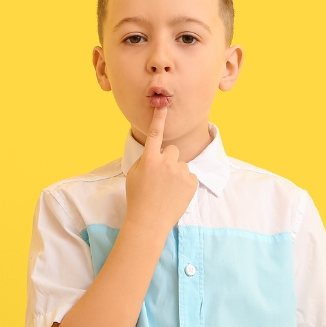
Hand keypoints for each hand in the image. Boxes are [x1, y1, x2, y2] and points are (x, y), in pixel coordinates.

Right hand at [124, 106, 198, 234]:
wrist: (149, 222)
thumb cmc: (138, 199)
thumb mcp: (134, 176)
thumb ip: (145, 160)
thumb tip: (155, 154)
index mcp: (149, 159)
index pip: (155, 134)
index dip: (159, 118)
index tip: (162, 104)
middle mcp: (166, 162)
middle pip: (172, 150)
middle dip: (168, 160)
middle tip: (161, 178)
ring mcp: (180, 172)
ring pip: (181, 165)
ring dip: (176, 174)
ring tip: (167, 191)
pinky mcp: (191, 182)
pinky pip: (189, 176)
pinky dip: (184, 184)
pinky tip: (175, 195)